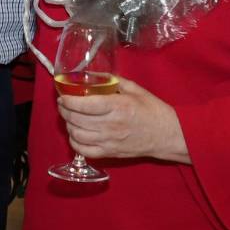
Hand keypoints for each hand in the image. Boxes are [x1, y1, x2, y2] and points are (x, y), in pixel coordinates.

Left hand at [56, 79, 189, 163]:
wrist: (167, 135)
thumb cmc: (152, 110)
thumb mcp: (135, 90)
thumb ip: (115, 81)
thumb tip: (97, 76)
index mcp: (117, 106)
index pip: (84, 105)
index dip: (68, 101)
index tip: (62, 96)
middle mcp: (110, 125)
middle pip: (77, 119)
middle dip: (64, 111)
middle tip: (63, 105)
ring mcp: (109, 141)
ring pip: (77, 135)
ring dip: (68, 125)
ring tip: (68, 118)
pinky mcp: (110, 153)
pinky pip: (84, 151)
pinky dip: (75, 143)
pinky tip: (75, 135)